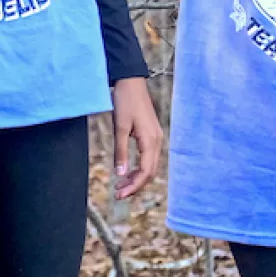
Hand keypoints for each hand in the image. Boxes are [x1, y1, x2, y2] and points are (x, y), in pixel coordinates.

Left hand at [111, 77, 163, 199]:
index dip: (133, 186)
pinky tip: (127, 170)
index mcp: (150, 141)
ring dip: (136, 177)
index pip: (145, 172)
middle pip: (150, 172)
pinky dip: (138, 167)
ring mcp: (156, 138)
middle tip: (118, 194)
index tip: (119, 195)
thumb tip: (120, 175)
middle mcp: (157, 141)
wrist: (131, 81)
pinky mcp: (152, 134)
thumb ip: (120, 152)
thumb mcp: (120, 126)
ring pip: (150, 166)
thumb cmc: (125, 101)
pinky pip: (148, 157)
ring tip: (120, 185)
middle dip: (135, 185)